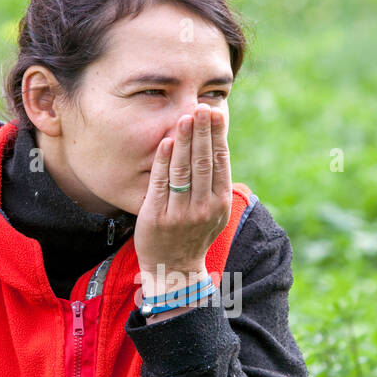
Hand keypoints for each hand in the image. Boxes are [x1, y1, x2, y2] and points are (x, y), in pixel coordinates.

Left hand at [134, 102, 230, 300]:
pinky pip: (161, 184)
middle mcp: (203, 207)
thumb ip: (214, 183)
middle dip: (202, 132)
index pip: (220, 162)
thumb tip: (216, 145)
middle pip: (203, 162)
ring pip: (183, 170)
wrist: (174, 269)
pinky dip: (164, 162)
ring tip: (184, 118)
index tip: (215, 113)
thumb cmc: (193, 234)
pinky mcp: (157, 215)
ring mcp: (180, 212)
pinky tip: (166, 142)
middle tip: (201, 107)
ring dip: (184, 141)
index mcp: (219, 203)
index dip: (217, 136)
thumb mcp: (213, 211)